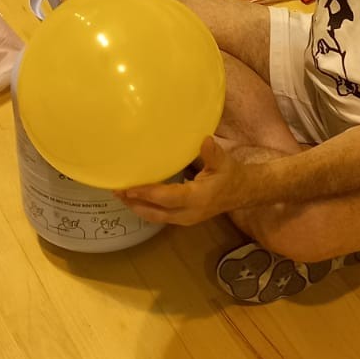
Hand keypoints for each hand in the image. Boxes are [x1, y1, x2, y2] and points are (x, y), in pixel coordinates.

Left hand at [119, 138, 252, 225]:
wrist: (243, 193)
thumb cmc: (232, 175)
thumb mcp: (224, 163)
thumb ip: (213, 153)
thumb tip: (204, 140)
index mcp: (197, 199)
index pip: (167, 198)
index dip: (147, 193)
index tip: (129, 188)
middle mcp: (189, 213)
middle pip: (155, 213)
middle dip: (135, 203)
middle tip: (116, 191)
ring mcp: (185, 219)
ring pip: (156, 216)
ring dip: (138, 207)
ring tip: (121, 195)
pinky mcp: (183, 218)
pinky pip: (160, 215)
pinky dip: (146, 208)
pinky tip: (136, 198)